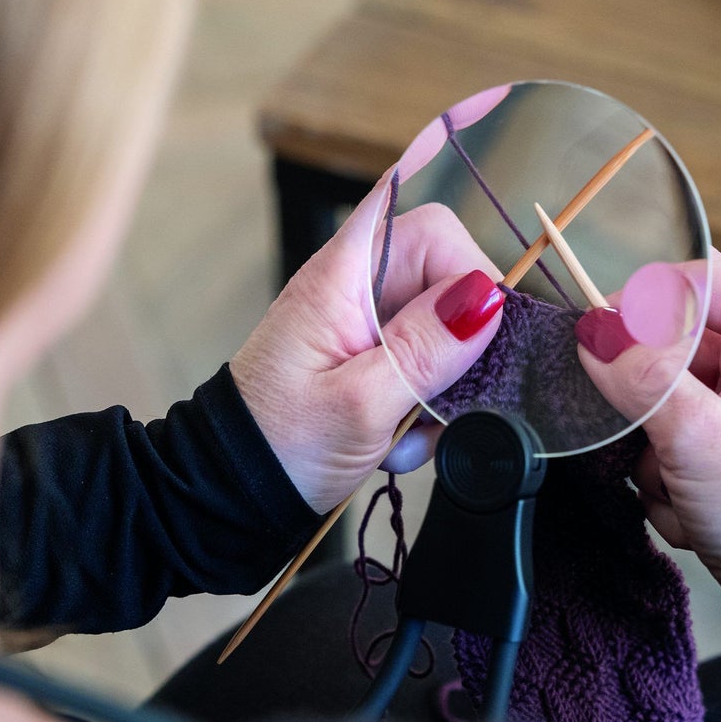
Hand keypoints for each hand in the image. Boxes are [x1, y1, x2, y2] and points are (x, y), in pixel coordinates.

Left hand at [231, 171, 504, 513]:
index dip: (468, 266)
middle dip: (465, 340)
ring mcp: (368, 327)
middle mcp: (358, 291)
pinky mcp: (375, 362)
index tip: (480, 327)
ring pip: (448, 329)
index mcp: (342, 279)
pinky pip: (430, 365)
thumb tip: (486, 297)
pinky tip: (403, 438)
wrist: (234, 490)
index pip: (431, 231)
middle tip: (449, 392)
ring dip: (448, 382)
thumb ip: (425, 349)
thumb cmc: (276, 446)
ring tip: (415, 427)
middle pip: (449, 279)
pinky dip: (430, 403)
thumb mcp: (361, 404)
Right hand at [578, 251, 720, 582]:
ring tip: (679, 483)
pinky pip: (667, 442)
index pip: (702, 279)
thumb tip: (593, 333)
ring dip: (654, 448)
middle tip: (649, 432)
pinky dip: (665, 477)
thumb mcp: (698, 436)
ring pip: (661, 401)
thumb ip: (641, 377)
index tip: (606, 331)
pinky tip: (688, 507)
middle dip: (648, 398)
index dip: (648, 296)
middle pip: (671, 346)